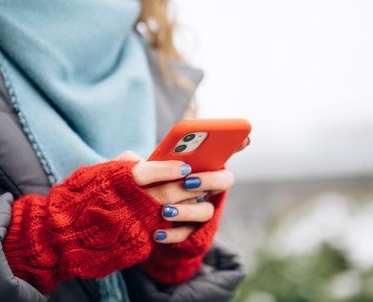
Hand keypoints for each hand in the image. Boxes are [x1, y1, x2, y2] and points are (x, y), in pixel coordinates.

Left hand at [116, 149, 237, 244]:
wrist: (127, 219)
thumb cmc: (135, 186)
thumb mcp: (131, 171)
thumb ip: (134, 163)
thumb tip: (137, 162)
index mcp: (195, 165)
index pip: (221, 152)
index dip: (237, 143)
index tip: (245, 137)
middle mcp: (204, 186)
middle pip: (224, 180)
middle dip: (210, 179)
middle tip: (188, 181)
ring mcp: (199, 210)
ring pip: (206, 211)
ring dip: (188, 210)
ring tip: (165, 210)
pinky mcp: (189, 231)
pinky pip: (187, 234)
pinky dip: (173, 233)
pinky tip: (157, 231)